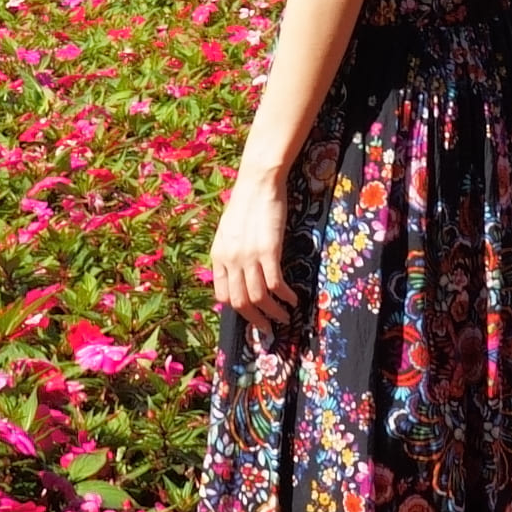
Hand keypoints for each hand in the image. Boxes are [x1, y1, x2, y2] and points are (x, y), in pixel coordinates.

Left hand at [201, 175, 291, 323]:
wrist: (258, 183)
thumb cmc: (246, 203)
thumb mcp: (229, 231)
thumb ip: (230, 253)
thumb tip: (239, 273)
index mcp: (218, 256)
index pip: (222, 295)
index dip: (237, 310)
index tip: (250, 315)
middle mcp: (230, 260)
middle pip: (240, 302)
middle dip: (255, 320)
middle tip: (268, 328)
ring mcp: (248, 257)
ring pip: (258, 298)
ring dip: (273, 313)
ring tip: (284, 316)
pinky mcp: (268, 251)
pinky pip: (276, 284)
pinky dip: (285, 297)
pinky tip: (293, 299)